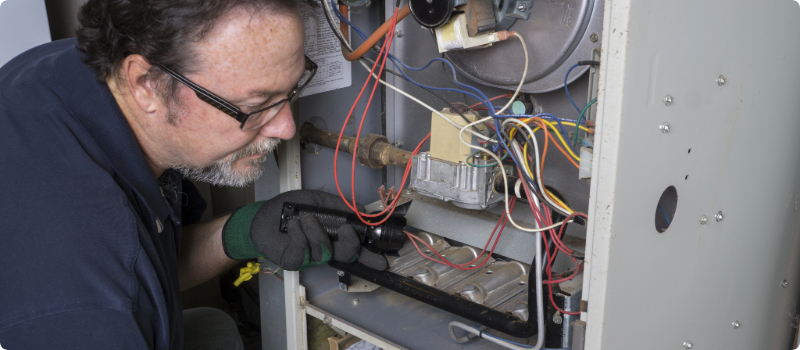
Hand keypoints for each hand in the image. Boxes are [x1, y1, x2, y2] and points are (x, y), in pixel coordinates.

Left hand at [222, 190, 387, 270]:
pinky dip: (299, 235)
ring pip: (324, 252)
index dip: (370, 257)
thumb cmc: (290, 208)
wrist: (263, 215)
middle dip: (351, 245)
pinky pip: (303, 252)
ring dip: (316, 232)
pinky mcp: (294, 261)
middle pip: (346, 255)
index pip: (356, 250)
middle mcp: (325, 249)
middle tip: (347, 231)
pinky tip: (294, 225)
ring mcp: (310, 258)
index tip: (383, 260)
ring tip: (306, 218)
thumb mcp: (318, 200)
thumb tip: (362, 209)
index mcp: (334, 237)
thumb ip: (340, 205)